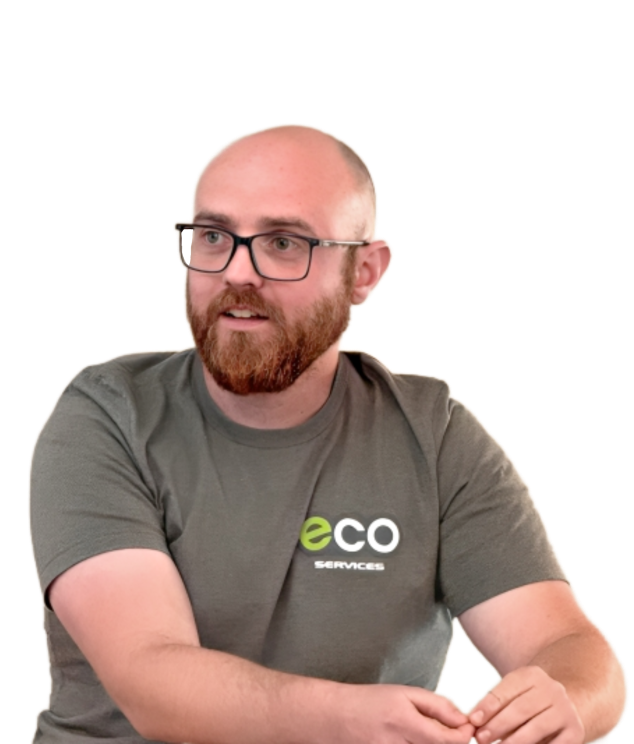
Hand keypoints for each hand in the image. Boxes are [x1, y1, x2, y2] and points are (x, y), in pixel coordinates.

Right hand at [331, 684, 474, 743]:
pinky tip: (415, 740)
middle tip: (453, 734)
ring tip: (427, 735)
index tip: (468, 729)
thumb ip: (436, 705)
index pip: (447, 740)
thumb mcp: (403, 694)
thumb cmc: (370, 702)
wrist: (336, 718)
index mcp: (404, 722)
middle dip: (451, 743)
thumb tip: (463, 719)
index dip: (464, 737)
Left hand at [468, 666, 584, 743]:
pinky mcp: (575, 732)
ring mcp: (566, 711)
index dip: (489, 706)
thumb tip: (472, 721)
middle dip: (498, 726)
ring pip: (537, 727)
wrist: (566, 706)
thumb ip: (495, 706)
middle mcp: (552, 690)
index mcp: (532, 675)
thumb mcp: (513, 695)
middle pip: (521, 709)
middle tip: (481, 739)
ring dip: (515, 741)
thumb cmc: (527, 702)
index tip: (474, 721)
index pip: (507, 690)